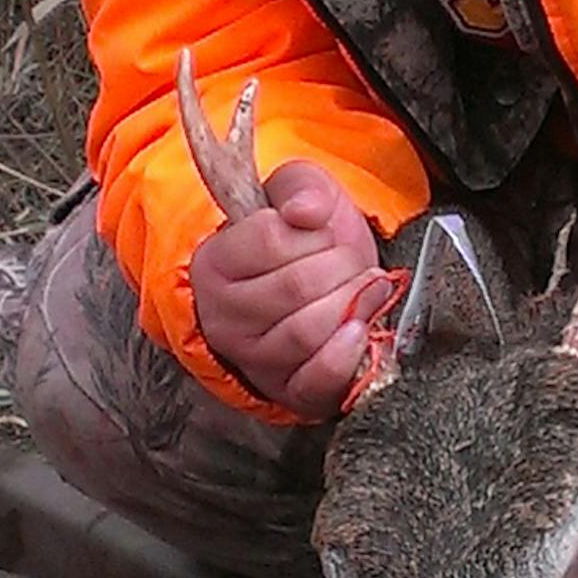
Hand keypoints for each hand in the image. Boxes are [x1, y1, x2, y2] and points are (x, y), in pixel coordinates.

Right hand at [190, 163, 391, 420]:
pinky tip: (358, 330)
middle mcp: (224, 317)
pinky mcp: (288, 391)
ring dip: (353, 302)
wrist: (315, 291)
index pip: (269, 237)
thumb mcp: (299, 195)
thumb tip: (307, 210)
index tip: (320, 231)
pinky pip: (316, 380)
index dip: (310, 230)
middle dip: (342, 265)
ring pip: (309, 330)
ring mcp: (254, 359)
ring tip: (363, 288)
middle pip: (297, 285)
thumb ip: (302, 187)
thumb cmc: (302, 244)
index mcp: (214, 263)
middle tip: (350, 261)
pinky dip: (345, 355)